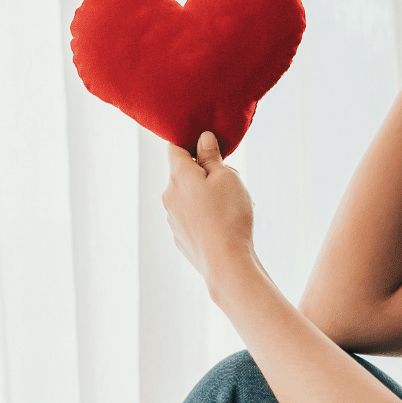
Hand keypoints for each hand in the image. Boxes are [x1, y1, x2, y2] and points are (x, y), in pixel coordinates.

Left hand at [163, 131, 255, 286]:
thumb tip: (202, 139)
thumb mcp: (226, 177)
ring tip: (232, 207)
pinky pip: (193, 217)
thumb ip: (211, 156)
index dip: (190, 142)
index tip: (208, 146)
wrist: (226, 263)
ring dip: (207, 196)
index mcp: (178, 176)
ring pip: (190, 197)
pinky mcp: (180, 237)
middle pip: (185, 174)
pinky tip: (224, 226)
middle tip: (231, 183)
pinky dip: (206, 216)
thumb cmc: (229, 216)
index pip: (174, 147)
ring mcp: (172, 219)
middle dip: (206, 173)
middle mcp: (169, 196)